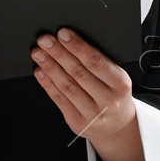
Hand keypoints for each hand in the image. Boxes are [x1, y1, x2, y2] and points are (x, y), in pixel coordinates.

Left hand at [31, 27, 135, 146]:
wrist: (117, 126)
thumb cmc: (114, 95)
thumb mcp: (116, 77)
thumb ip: (99, 62)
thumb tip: (71, 42)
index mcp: (120, 84)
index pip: (95, 61)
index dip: (77, 46)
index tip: (62, 34)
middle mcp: (108, 100)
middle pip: (78, 72)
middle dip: (59, 53)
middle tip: (45, 40)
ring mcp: (93, 114)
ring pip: (67, 86)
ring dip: (50, 67)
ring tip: (39, 53)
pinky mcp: (78, 123)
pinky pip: (59, 100)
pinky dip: (48, 84)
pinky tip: (41, 72)